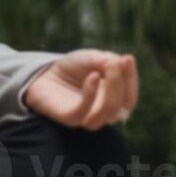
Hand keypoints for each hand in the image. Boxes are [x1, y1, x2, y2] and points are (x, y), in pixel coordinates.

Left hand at [21, 50, 137, 129]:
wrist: (43, 74)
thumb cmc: (71, 68)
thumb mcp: (91, 58)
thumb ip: (107, 60)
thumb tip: (121, 62)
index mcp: (111, 103)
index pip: (129, 98)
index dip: (131, 80)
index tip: (128, 58)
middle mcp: (101, 114)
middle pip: (121, 107)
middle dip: (121, 83)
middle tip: (114, 62)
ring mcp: (85, 117)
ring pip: (106, 113)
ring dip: (112, 90)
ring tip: (106, 68)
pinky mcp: (68, 118)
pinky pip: (82, 113)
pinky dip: (91, 94)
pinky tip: (93, 77)